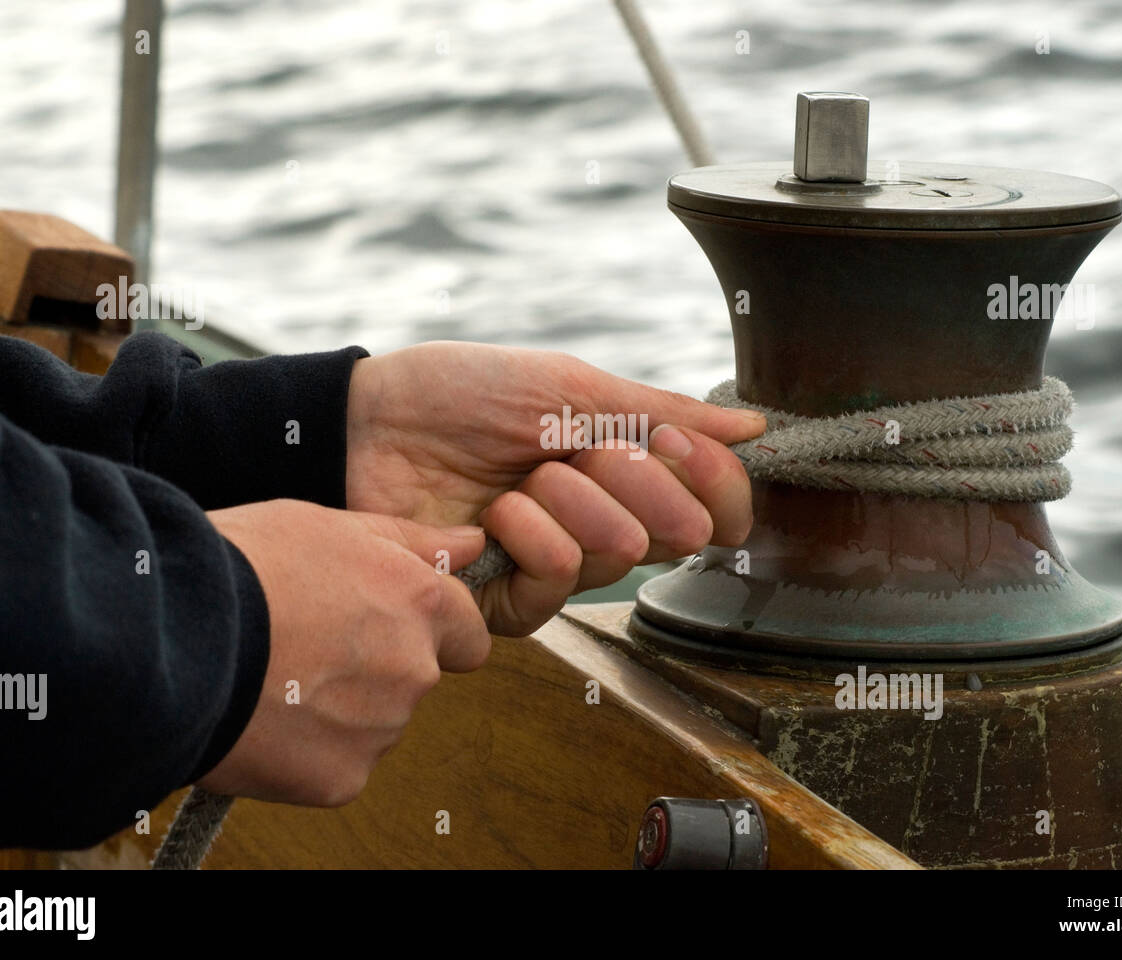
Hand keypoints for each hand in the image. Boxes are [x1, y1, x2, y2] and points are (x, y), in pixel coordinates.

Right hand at [197, 499, 488, 806]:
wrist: (168, 636)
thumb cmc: (243, 566)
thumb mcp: (329, 525)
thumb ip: (409, 540)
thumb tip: (471, 542)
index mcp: (421, 604)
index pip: (468, 633)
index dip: (430, 628)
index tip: (386, 623)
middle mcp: (415, 669)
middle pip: (417, 677)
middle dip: (379, 666)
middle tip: (308, 645)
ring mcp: (380, 728)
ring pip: (376, 722)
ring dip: (341, 708)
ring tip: (273, 676)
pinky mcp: (340, 778)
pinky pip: (336, 764)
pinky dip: (306, 751)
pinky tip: (261, 717)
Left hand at [345, 342, 766, 635]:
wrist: (368, 421)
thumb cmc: (462, 394)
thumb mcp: (570, 387)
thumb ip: (660, 413)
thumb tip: (753, 427)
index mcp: (626, 475)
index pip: (716, 509)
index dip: (714, 483)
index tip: (675, 442)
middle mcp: (602, 527)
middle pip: (678, 534)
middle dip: (633, 479)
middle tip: (576, 451)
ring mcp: (555, 567)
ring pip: (622, 556)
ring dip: (573, 501)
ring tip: (521, 479)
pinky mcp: (505, 601)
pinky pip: (558, 584)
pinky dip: (532, 537)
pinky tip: (494, 515)